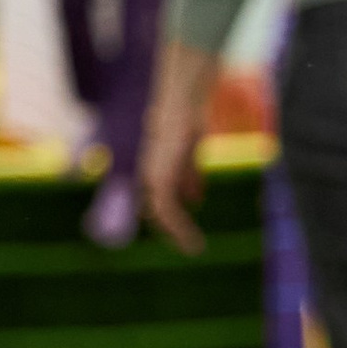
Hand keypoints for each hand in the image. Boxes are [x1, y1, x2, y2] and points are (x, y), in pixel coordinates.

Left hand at [142, 43, 217, 252]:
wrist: (184, 99)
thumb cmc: (190, 115)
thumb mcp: (192, 151)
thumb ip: (191, 175)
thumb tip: (196, 200)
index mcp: (156, 166)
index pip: (158, 198)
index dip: (169, 215)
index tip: (184, 230)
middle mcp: (150, 173)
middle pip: (155, 210)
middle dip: (171, 228)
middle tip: (188, 243)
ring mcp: (153, 176)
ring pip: (161, 214)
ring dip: (177, 233)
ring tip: (194, 248)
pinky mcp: (161, 179)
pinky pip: (169, 212)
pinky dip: (181, 228)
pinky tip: (193, 242)